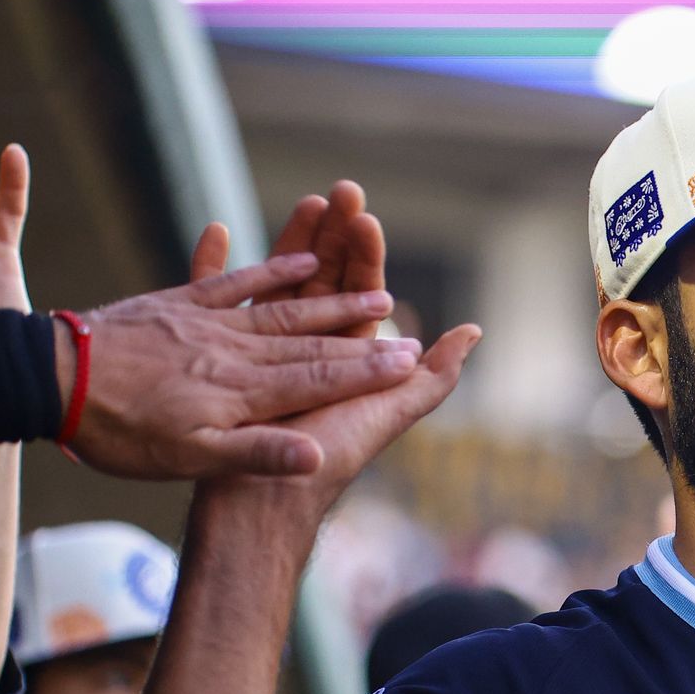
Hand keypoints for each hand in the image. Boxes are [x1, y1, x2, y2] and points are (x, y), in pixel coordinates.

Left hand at [67, 254, 422, 478]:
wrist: (48, 379)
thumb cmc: (118, 431)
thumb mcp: (187, 458)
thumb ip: (256, 452)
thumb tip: (318, 456)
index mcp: (242, 391)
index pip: (319, 380)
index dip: (367, 373)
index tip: (409, 362)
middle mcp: (234, 351)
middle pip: (311, 341)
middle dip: (362, 336)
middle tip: (404, 329)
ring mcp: (208, 322)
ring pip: (284, 308)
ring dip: (331, 299)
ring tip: (372, 290)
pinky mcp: (178, 303)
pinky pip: (235, 281)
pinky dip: (270, 269)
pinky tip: (298, 259)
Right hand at [190, 184, 479, 511]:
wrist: (259, 504)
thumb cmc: (328, 460)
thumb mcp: (387, 414)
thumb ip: (433, 379)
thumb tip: (474, 333)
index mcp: (350, 358)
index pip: (362, 293)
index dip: (364, 253)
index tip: (365, 214)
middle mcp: (312, 350)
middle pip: (327, 278)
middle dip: (335, 234)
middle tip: (341, 189)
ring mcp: (267, 351)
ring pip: (283, 281)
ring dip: (295, 239)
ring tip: (306, 199)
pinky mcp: (223, 358)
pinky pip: (223, 302)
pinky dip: (220, 267)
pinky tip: (220, 231)